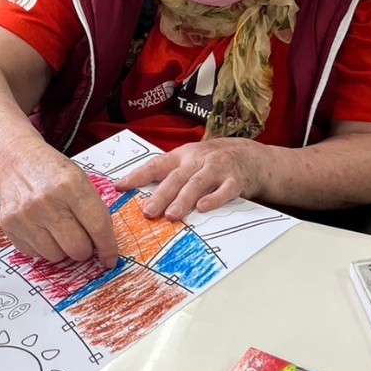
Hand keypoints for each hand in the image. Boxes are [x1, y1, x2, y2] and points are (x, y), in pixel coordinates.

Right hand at [0, 144, 117, 266]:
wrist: (15, 160)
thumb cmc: (50, 171)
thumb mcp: (80, 179)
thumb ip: (94, 210)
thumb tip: (105, 247)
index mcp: (71, 185)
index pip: (98, 226)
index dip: (107, 248)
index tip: (109, 258)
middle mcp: (47, 201)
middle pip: (77, 248)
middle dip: (83, 249)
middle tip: (81, 239)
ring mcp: (26, 215)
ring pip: (56, 256)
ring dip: (61, 249)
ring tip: (57, 229)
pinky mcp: (10, 225)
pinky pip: (35, 254)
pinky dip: (42, 246)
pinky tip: (41, 228)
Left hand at [115, 139, 263, 220]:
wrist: (251, 156)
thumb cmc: (213, 162)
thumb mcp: (190, 161)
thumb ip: (169, 175)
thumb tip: (139, 196)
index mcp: (182, 156)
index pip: (156, 165)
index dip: (137, 176)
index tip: (120, 187)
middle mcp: (198, 160)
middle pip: (176, 177)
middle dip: (161, 195)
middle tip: (148, 212)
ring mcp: (217, 169)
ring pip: (197, 183)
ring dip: (183, 199)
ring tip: (171, 215)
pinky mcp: (236, 180)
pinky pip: (225, 190)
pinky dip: (214, 199)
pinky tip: (203, 208)